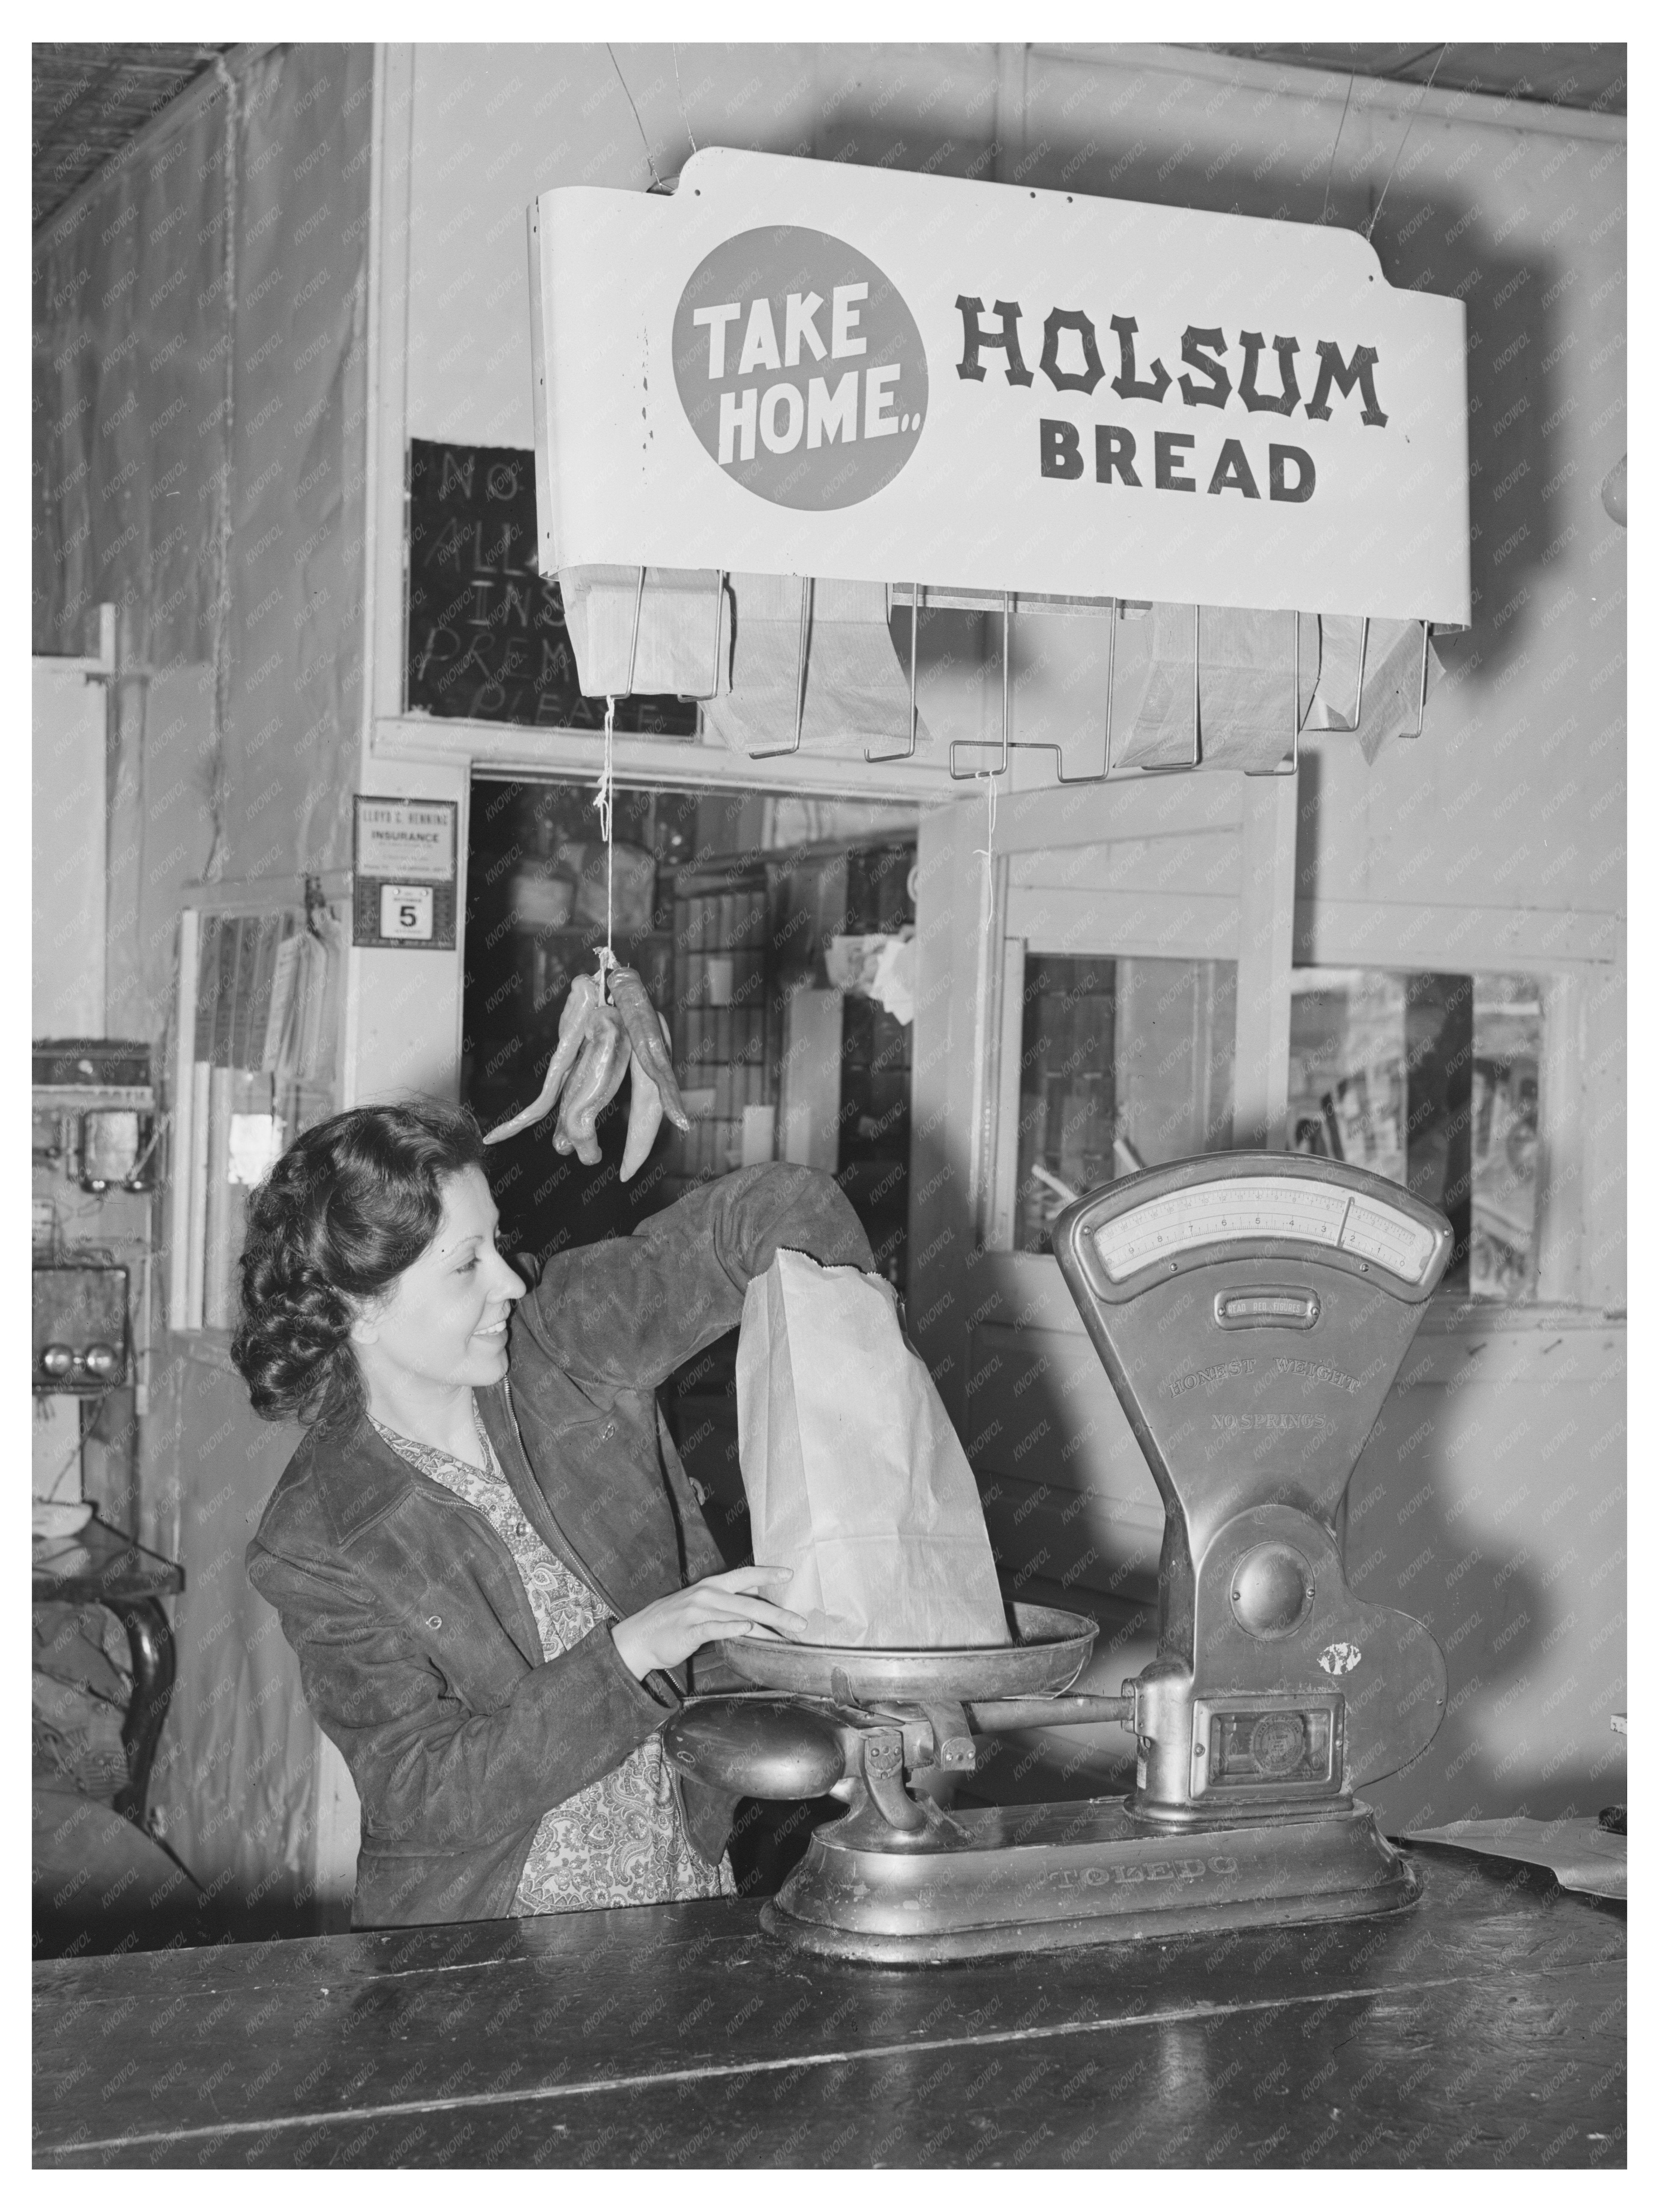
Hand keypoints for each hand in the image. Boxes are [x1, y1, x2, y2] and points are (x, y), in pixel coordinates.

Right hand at [611, 1566, 803, 1679]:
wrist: (640, 1637)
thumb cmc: (674, 1622)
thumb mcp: (701, 1604)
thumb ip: (726, 1602)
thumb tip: (753, 1602)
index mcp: (712, 1587)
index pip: (744, 1576)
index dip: (767, 1574)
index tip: (789, 1574)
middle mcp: (707, 1595)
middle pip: (749, 1601)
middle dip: (778, 1612)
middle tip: (801, 1623)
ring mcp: (697, 1611)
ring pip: (737, 1616)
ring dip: (765, 1625)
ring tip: (786, 1634)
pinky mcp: (689, 1630)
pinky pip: (713, 1628)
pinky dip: (731, 1628)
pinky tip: (747, 1631)